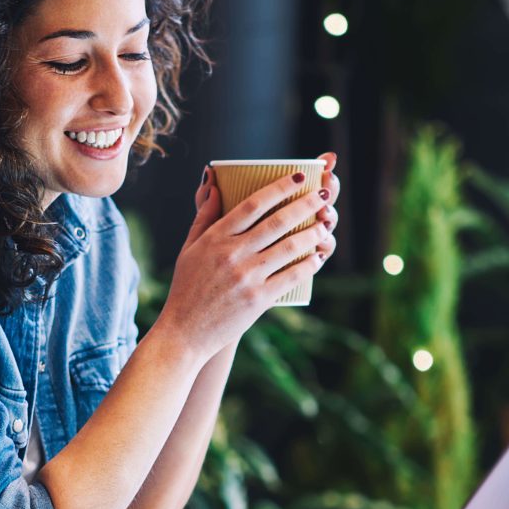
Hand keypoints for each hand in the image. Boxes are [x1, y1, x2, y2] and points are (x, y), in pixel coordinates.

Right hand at [155, 153, 340, 361]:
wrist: (184, 331)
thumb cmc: (186, 287)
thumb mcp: (189, 248)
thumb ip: (204, 216)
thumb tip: (215, 185)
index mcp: (215, 238)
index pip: (253, 204)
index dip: (279, 188)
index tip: (297, 177)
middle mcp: (232, 254)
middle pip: (277, 222)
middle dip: (305, 204)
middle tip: (322, 194)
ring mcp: (246, 277)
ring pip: (289, 247)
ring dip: (312, 233)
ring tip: (324, 224)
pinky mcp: (258, 299)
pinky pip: (291, 276)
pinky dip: (308, 264)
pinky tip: (318, 256)